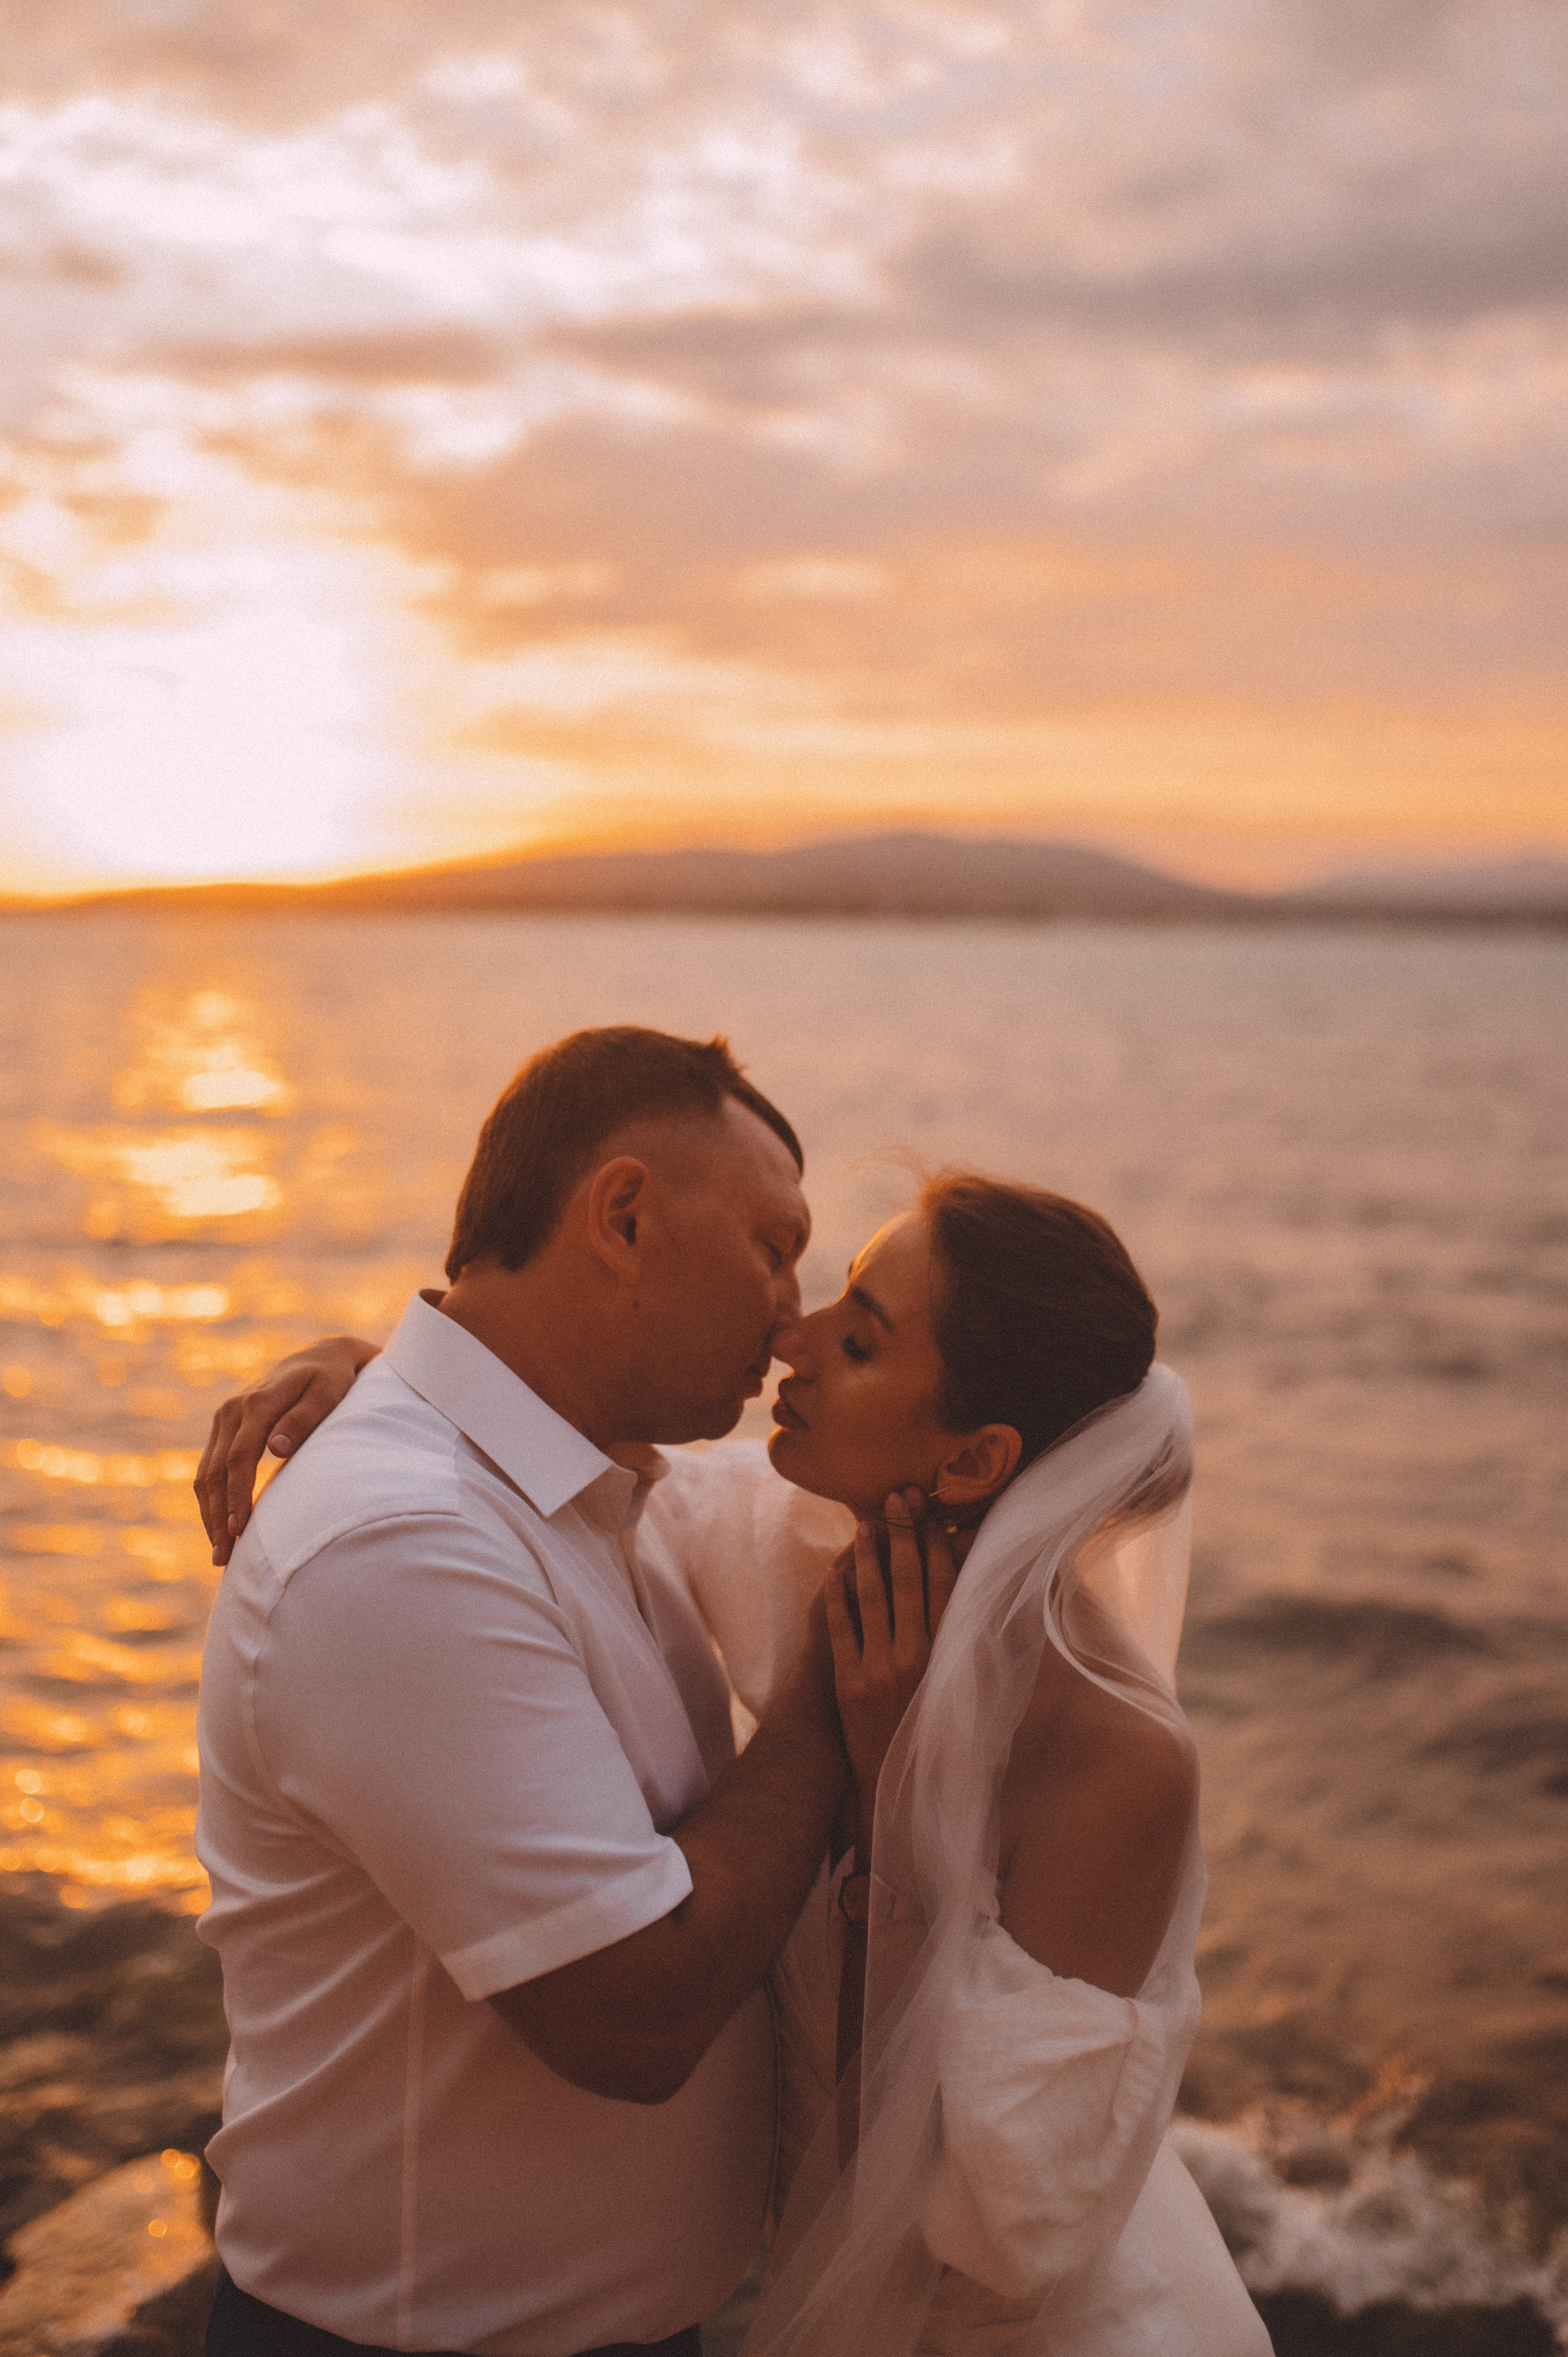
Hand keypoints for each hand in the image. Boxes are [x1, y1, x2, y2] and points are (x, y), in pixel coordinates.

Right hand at [195, 1336, 378, 1563]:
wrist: (322, 1357)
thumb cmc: (332, 1381)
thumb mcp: (328, 1394)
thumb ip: (303, 1420)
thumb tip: (275, 1448)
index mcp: (257, 1402)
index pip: (239, 1458)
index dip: (237, 1496)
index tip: (240, 1531)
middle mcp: (233, 1409)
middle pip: (215, 1471)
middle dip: (217, 1517)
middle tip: (224, 1557)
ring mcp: (225, 1417)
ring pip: (206, 1473)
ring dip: (209, 1514)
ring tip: (220, 1554)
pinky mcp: (224, 1427)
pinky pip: (209, 1468)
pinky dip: (211, 1499)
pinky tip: (220, 1527)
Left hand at [825, 1488, 959, 1845]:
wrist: (896, 1792)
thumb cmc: (940, 1745)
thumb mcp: (972, 1703)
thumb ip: (984, 1660)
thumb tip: (1009, 1616)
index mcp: (949, 1659)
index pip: (944, 1588)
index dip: (938, 1547)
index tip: (934, 1515)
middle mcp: (915, 1658)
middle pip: (909, 1582)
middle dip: (904, 1535)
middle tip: (898, 1497)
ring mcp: (877, 1669)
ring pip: (872, 1599)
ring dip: (869, 1557)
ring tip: (865, 1523)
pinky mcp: (846, 1683)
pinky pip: (840, 1630)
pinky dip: (836, 1597)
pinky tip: (835, 1570)